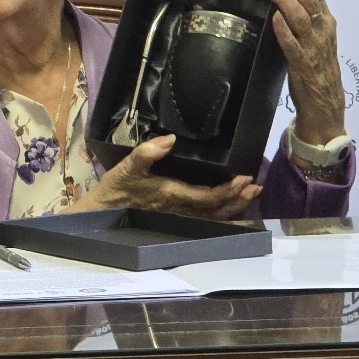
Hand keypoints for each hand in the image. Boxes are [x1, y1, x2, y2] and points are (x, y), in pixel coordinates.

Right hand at [92, 135, 261, 219]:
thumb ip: (146, 152)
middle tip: (255, 186)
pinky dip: (222, 215)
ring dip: (235, 207)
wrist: (102, 213)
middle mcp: (180, 209)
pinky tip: (232, 210)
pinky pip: (206, 219)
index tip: (244, 178)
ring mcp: (179, 215)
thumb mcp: (126, 167)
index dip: (228, 190)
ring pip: (214, 216)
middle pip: (217, 210)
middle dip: (238, 199)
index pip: (208, 197)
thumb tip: (169, 139)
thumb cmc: (116, 189)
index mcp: (172, 195)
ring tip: (250, 195)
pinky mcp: (176, 216)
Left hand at [264, 0, 345, 144]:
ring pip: (301, 18)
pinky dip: (284, 31)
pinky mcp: (302, 65)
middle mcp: (323, 32)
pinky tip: (275, 18)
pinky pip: (293, 46)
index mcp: (327, 23)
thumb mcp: (315, 38)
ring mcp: (313, 48)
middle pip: (309, 0)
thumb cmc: (316, 69)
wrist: (325, 104)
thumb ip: (305, 18)